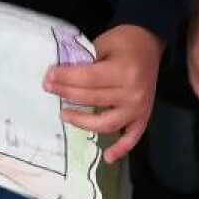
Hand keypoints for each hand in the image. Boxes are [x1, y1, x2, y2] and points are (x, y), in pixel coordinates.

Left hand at [43, 24, 163, 163]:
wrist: (150, 43)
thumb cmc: (124, 41)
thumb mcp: (103, 43)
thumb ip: (85, 60)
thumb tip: (60, 76)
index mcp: (123, 72)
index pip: (87, 79)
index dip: (65, 79)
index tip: (48, 77)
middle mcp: (132, 93)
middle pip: (92, 99)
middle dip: (67, 94)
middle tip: (49, 89)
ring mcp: (139, 108)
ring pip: (107, 123)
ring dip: (83, 122)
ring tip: (64, 115)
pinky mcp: (143, 117)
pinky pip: (132, 137)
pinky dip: (121, 149)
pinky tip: (108, 157)